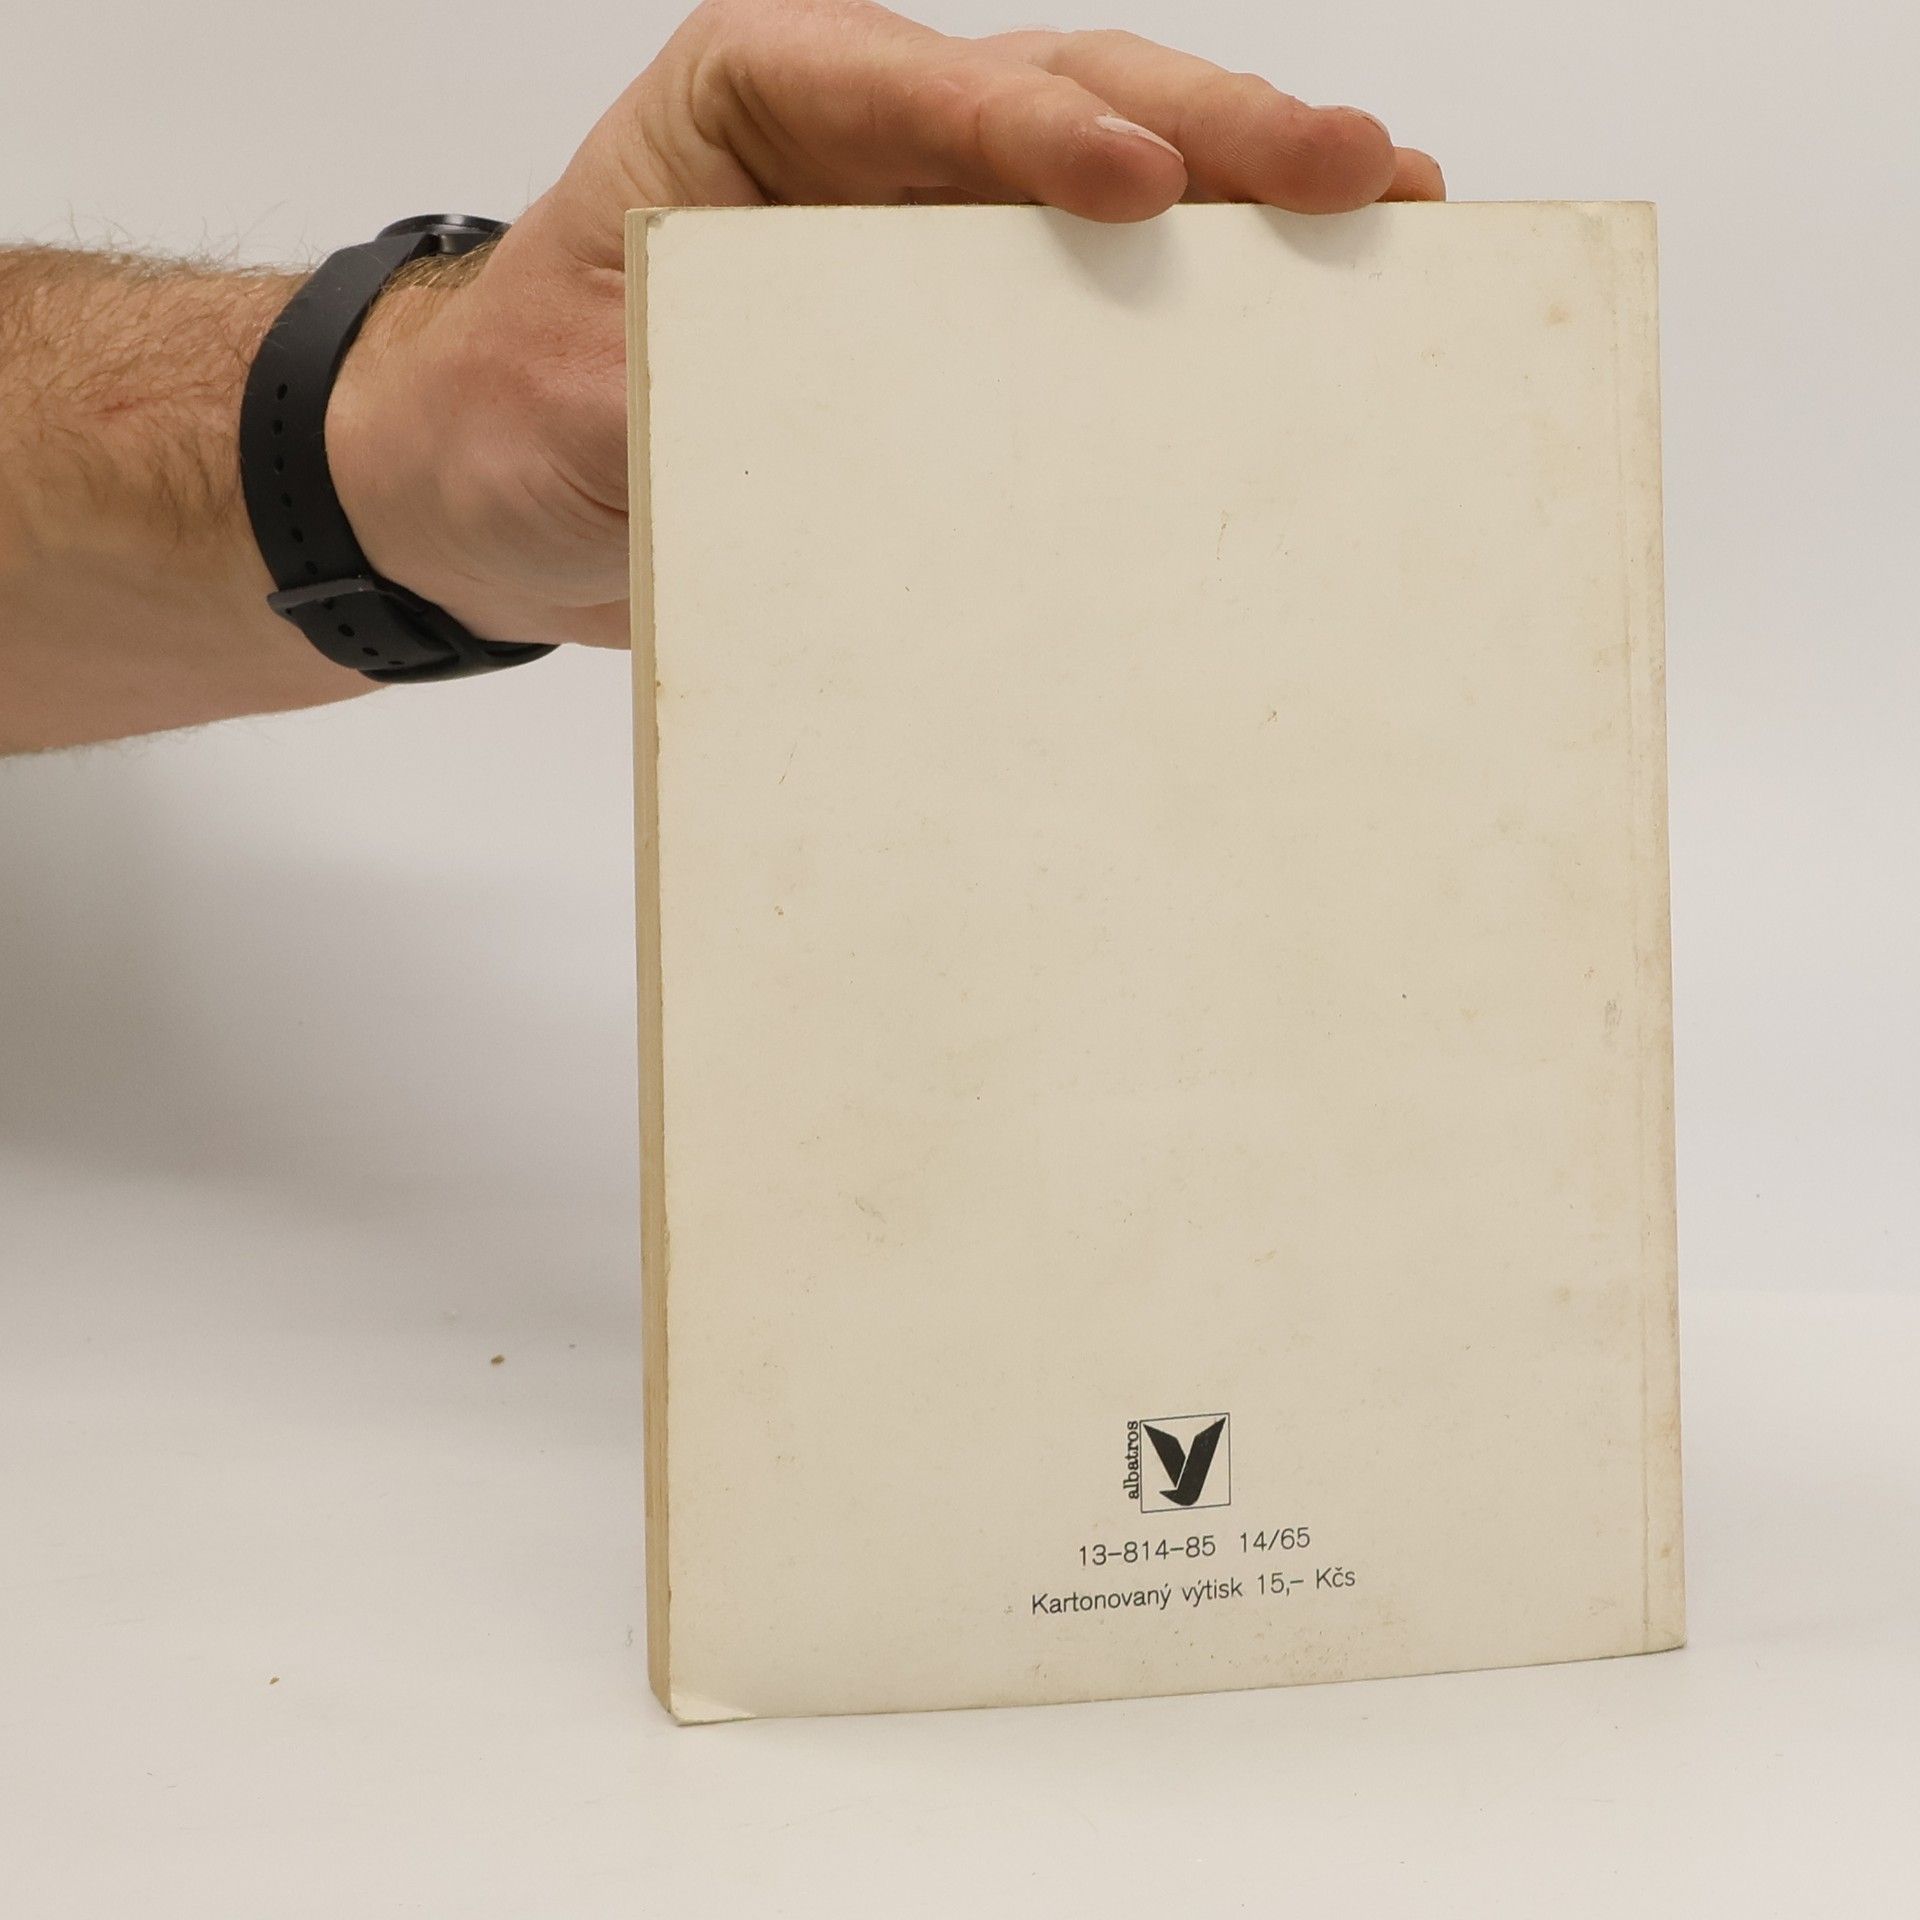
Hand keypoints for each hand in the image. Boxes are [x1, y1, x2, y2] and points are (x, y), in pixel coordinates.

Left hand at [332, 0, 1442, 651]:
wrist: (493, 482)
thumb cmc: (523, 411)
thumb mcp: (584, 403)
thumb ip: (708, 402)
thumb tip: (860, 466)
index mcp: (757, 106)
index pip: (918, 89)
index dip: (1040, 127)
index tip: (1144, 184)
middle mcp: (861, 143)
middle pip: (1064, 96)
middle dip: (1215, 131)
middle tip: (1352, 171)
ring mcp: (925, 228)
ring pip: (1112, 172)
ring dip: (1247, 195)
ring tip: (1381, 213)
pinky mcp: (960, 327)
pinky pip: (1089, 295)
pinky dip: (1195, 299)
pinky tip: (1290, 307)